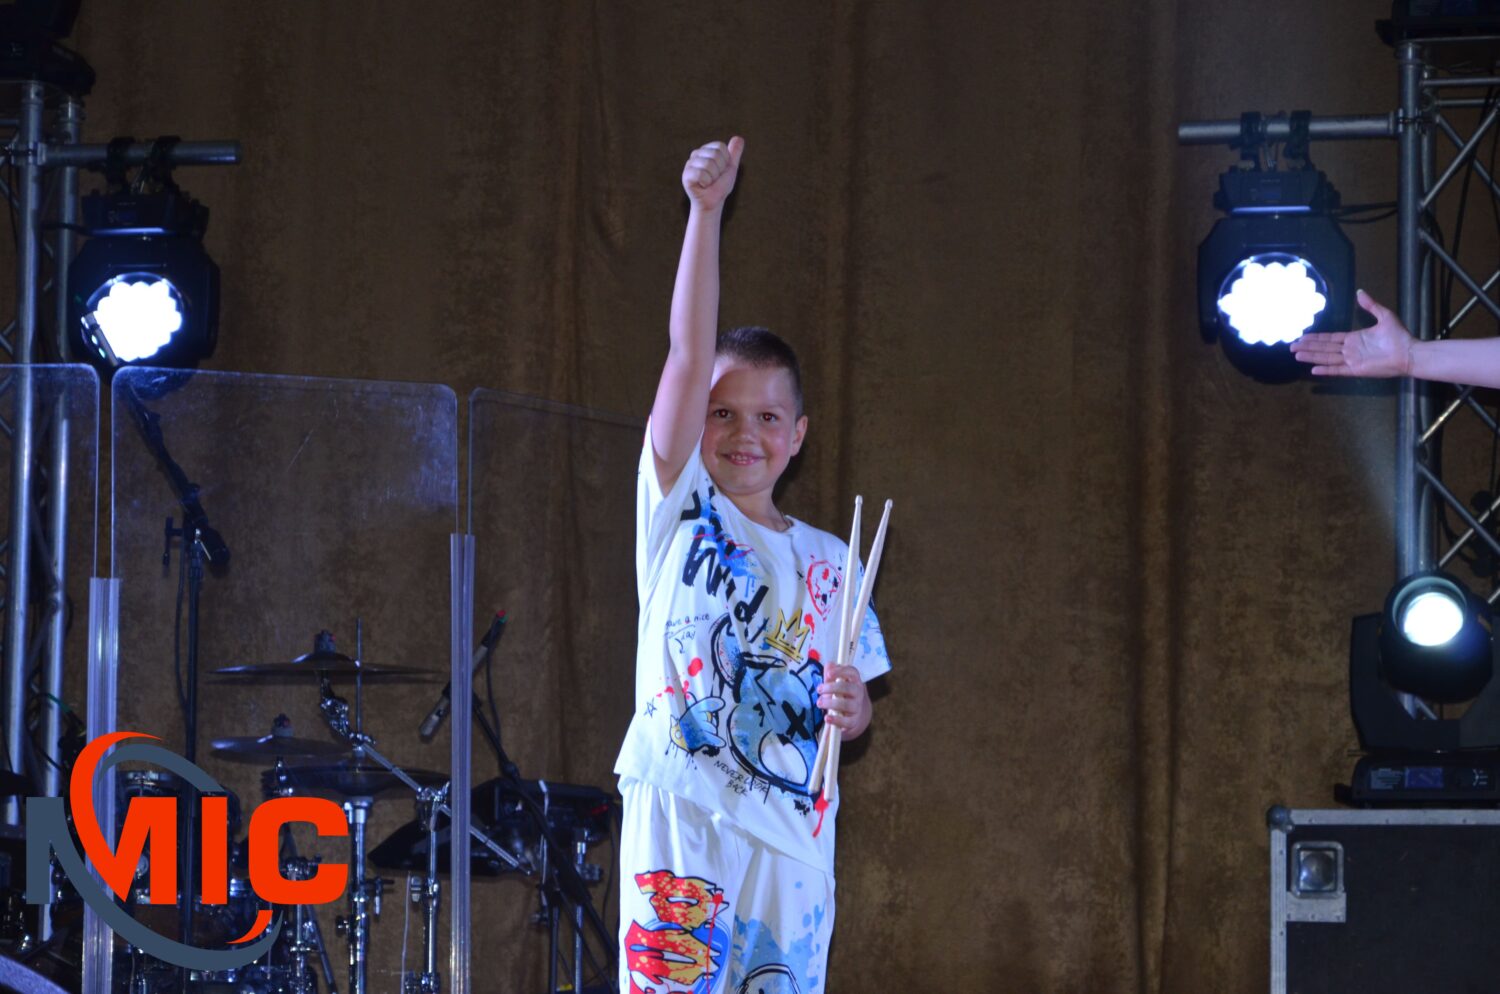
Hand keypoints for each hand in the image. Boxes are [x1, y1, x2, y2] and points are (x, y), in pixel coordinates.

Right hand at [681, 137, 744, 212]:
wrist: (713, 203)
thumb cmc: (720, 186)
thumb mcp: (730, 168)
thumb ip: (734, 153)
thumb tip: (739, 137)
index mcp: (706, 150)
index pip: (720, 147)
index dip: (725, 161)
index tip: (721, 171)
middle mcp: (696, 154)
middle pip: (715, 154)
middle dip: (720, 170)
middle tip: (714, 179)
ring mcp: (690, 164)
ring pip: (709, 164)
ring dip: (713, 178)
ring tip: (709, 183)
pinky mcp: (686, 175)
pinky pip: (701, 174)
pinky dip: (706, 182)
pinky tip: (702, 186)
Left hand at [817, 662, 870, 740]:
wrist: (855, 715)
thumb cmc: (842, 695)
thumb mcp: (836, 683)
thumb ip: (831, 674)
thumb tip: (829, 664)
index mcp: (854, 680)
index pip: (852, 672)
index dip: (841, 671)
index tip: (828, 674)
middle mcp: (858, 693)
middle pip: (848, 688)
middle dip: (832, 688)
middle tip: (819, 689)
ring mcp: (857, 707)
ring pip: (846, 704)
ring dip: (830, 703)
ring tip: (819, 703)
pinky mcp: (854, 721)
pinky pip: (846, 721)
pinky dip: (836, 720)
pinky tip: (827, 718)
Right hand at [1291, 289, 1414, 377]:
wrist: (1409, 353)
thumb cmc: (1399, 336)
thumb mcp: (1384, 316)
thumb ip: (1371, 305)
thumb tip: (1360, 292)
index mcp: (1354, 339)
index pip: (1330, 338)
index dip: (1316, 338)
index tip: (1303, 336)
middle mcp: (1350, 350)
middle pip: (1324, 348)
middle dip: (1308, 347)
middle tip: (1292, 346)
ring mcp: (1351, 360)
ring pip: (1326, 357)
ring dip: (1311, 356)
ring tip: (1296, 355)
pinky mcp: (1356, 370)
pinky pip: (1337, 370)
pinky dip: (1325, 370)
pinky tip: (1313, 370)